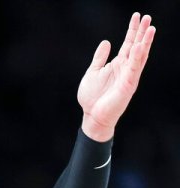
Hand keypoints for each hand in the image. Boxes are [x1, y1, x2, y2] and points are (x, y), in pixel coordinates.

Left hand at [78, 12, 155, 140]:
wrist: (92, 116)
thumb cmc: (92, 97)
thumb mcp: (94, 72)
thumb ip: (100, 58)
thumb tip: (106, 42)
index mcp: (118, 64)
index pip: (128, 43)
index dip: (133, 30)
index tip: (137, 16)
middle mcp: (126, 68)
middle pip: (137, 46)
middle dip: (142, 32)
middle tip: (147, 17)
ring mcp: (129, 76)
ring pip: (140, 56)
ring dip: (145, 42)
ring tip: (150, 28)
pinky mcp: (128, 85)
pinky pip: (134, 69)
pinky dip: (137, 58)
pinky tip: (139, 46)